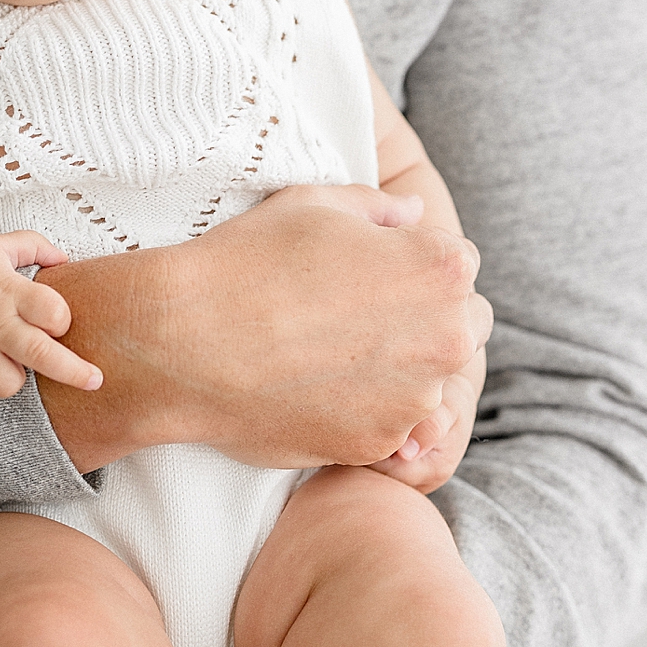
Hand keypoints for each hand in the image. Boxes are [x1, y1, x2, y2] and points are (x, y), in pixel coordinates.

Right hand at [0, 230, 101, 409]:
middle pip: (42, 355)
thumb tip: (67, 260)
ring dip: (16, 379)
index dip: (63, 319)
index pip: (53, 312)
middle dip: (75, 372)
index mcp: (9, 290)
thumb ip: (37, 247)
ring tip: (10, 363)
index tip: (58, 320)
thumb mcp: (0, 244)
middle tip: (95, 379)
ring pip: (9, 385)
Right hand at [36, 183, 491, 472]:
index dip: (414, 262)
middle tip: (356, 314)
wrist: (185, 342)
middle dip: (424, 319)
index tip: (373, 270)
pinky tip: (314, 387)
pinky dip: (365, 410)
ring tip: (329, 353)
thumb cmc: (247, 259)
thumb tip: (415, 214)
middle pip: (462, 325)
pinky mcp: (380, 443)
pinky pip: (391, 424)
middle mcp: (445, 337)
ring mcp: (416, 398)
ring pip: (429, 381)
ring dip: (399, 369)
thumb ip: (379, 207)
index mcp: (439, 268)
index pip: (460, 263)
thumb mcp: (313, 204)